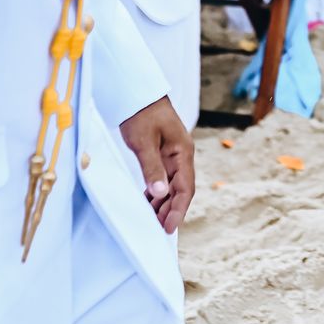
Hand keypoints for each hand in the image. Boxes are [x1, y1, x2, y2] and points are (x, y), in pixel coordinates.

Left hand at [119, 96, 193, 233]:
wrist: (137, 93)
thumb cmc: (141, 113)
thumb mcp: (143, 142)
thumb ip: (152, 168)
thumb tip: (160, 194)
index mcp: (182, 152)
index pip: (185, 188)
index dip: (178, 210)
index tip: (168, 228)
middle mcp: (181, 155)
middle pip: (180, 190)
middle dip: (171, 211)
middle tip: (158, 230)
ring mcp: (172, 155)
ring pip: (172, 186)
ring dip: (164, 203)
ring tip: (152, 221)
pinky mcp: (162, 153)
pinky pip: (163, 178)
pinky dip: (157, 192)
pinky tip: (148, 202)